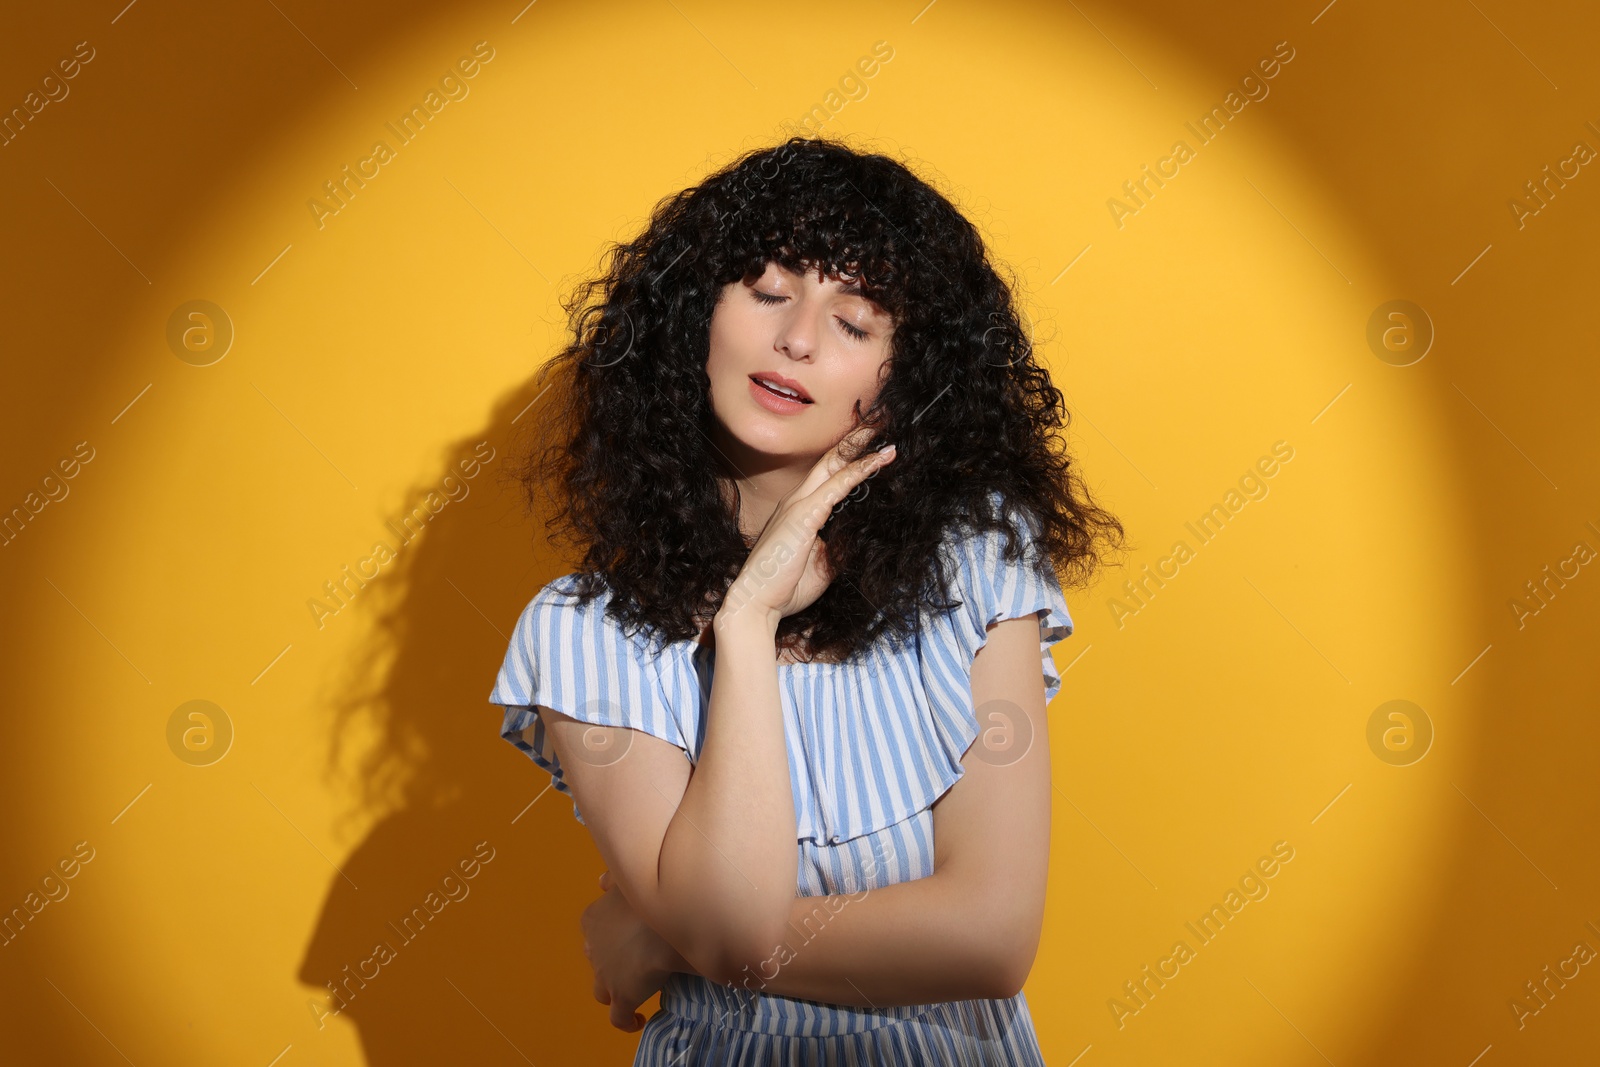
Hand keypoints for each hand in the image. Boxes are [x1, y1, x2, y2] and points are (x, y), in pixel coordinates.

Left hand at [580, 870, 690, 1031]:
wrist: (669, 922)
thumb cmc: (651, 895)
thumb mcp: (629, 879)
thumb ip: (613, 880)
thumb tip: (600, 882)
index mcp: (592, 919)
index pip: (593, 930)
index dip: (609, 934)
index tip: (627, 934)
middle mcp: (593, 948)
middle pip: (597, 960)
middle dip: (612, 961)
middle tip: (638, 957)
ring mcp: (605, 976)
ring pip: (601, 990)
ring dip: (615, 989)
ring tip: (637, 987)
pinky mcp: (622, 997)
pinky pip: (619, 1018)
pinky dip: (627, 1021)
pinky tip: (638, 1021)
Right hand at [720, 426, 895, 625]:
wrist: (757, 604)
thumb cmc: (785, 588)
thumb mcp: (822, 566)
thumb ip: (838, 547)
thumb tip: (859, 540)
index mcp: (799, 511)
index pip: (828, 476)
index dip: (850, 457)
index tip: (874, 445)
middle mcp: (797, 501)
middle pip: (831, 459)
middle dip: (856, 438)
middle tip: (880, 419)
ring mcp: (799, 505)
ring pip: (835, 465)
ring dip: (862, 446)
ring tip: (885, 428)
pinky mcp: (804, 515)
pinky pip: (838, 486)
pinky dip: (860, 470)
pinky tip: (880, 459)